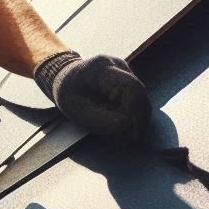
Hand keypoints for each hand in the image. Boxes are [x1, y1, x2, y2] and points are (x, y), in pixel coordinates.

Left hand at [34, 51, 150, 143]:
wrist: (66, 80)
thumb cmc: (68, 93)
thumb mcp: (76, 110)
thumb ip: (99, 120)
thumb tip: (126, 125)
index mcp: (102, 68)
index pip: (131, 87)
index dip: (135, 110)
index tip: (128, 129)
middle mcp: (118, 66)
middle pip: (140, 95)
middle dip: (137, 121)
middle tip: (127, 142)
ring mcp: (126, 72)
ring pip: (141, 100)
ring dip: (136, 122)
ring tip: (123, 140)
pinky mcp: (129, 82)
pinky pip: (138, 102)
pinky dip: (133, 118)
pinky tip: (124, 132)